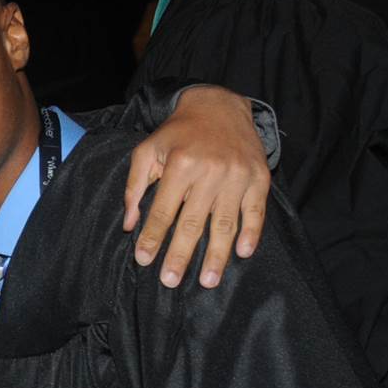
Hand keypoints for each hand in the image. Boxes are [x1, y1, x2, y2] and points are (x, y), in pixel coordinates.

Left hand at [123, 86, 269, 288]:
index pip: (164, 210)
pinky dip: (251, 233)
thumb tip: (129, 225)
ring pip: (225, 222)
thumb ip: (135, 187)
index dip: (153, 236)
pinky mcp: (258, 177)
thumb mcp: (147, 151)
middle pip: (193, 222)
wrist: (219, 106)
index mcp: (181, 164)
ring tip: (208, 281)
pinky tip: (242, 253)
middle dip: (181, 254)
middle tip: (170, 280)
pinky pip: (255, 211)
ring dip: (216, 255)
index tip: (144, 260)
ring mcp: (237, 175)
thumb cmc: (178, 133)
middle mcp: (210, 171)